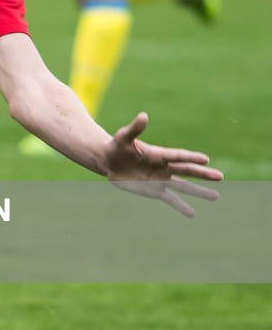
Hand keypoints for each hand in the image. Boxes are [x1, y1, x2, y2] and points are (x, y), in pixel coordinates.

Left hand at [105, 112, 222, 217]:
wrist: (109, 161)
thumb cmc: (117, 146)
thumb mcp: (124, 137)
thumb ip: (135, 129)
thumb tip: (143, 115)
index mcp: (159, 154)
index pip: (178, 156)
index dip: (191, 157)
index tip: (206, 159)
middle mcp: (164, 167)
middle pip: (187, 170)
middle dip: (203, 174)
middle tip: (220, 176)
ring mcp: (160, 179)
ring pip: (183, 186)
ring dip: (199, 191)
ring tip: (215, 196)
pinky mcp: (154, 190)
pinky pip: (170, 199)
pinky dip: (181, 206)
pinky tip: (192, 213)